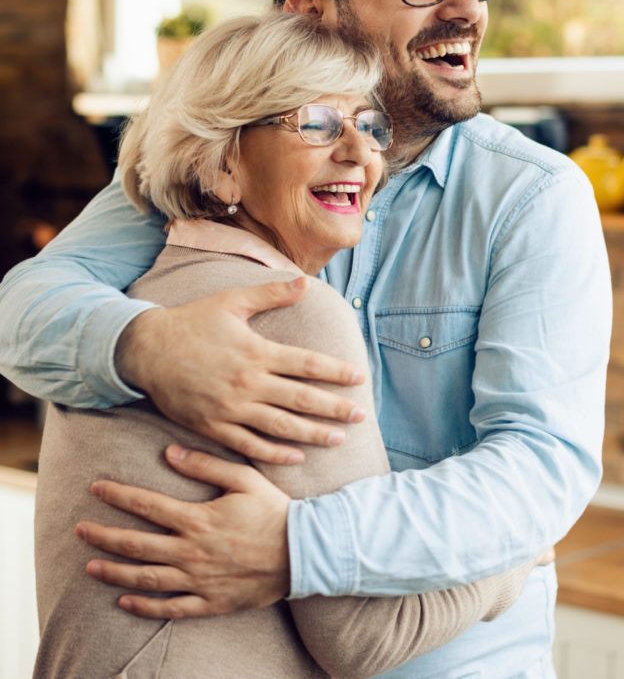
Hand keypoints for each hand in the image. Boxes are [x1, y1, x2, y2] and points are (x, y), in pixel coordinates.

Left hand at [76, 445, 289, 618]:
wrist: (304, 552)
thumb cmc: (274, 510)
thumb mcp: (244, 478)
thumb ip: (206, 464)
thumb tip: (170, 452)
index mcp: (198, 518)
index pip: (147, 505)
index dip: (118, 495)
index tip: (95, 488)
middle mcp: (192, 552)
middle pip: (137, 544)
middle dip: (104, 536)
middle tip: (79, 530)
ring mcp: (199, 580)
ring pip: (146, 579)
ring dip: (115, 572)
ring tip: (91, 567)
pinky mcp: (211, 602)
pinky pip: (171, 609)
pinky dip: (145, 607)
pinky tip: (125, 602)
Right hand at [116, 277, 365, 463]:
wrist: (146, 349)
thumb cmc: (192, 322)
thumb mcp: (232, 302)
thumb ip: (271, 294)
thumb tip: (305, 282)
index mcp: (256, 351)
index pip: (306, 364)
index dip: (335, 372)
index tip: (358, 378)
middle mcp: (247, 382)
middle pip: (301, 399)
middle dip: (335, 408)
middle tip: (361, 415)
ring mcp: (230, 408)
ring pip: (280, 426)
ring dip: (313, 434)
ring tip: (339, 439)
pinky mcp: (213, 426)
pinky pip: (249, 445)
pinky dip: (275, 453)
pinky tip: (296, 457)